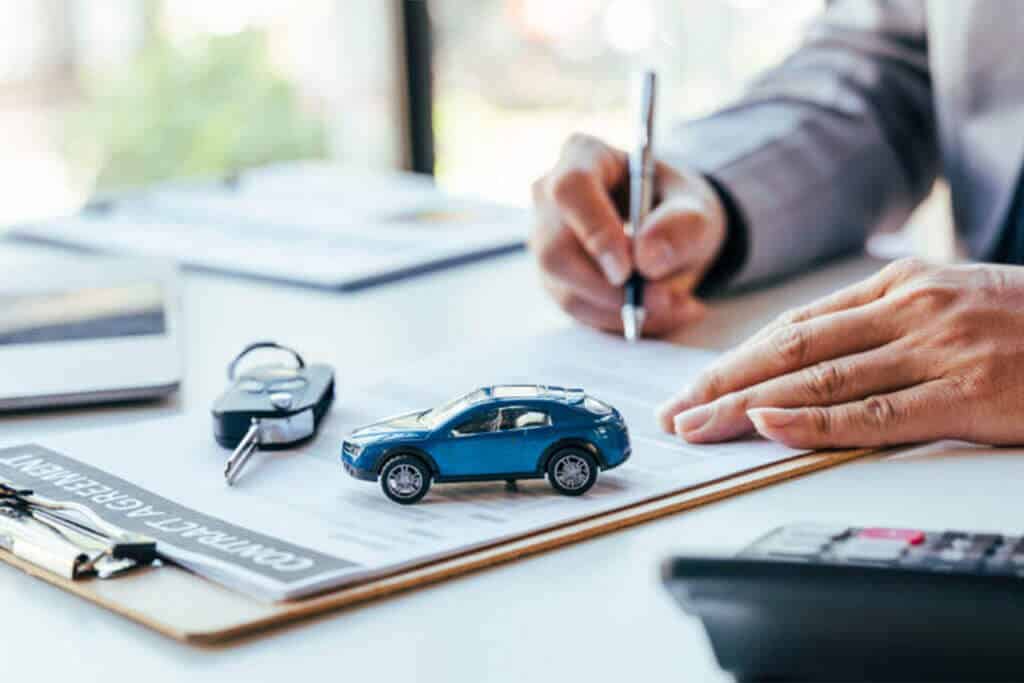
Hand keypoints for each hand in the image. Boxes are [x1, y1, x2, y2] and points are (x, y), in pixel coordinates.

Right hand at [530, 133, 727, 335]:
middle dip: (609, 288)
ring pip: (566, 290)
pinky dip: (621, 321)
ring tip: (676, 306)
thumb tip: (646, 259)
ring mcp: (544, 239)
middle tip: (663, 300)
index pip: (571, 190)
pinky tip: (657, 313)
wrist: (670, 232)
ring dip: (623, 310)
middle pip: (555, 250)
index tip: (628, 270)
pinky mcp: (553, 277)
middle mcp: (550, 196)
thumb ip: (681, 226)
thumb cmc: (678, 208)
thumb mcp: (697, 210)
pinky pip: (578, 310)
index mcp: (583, 156)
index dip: (595, 232)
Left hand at [657, 258, 1023, 448]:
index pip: (795, 326)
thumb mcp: (953, 304)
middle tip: (675, 413)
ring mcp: (937, 349)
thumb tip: (813, 359)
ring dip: (747, 405)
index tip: (693, 386)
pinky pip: (873, 412)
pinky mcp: (968, 394)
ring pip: (818, 378)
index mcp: (901, 286)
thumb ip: (885, 325)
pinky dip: (813, 420)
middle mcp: (909, 309)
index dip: (736, 359)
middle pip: (790, 349)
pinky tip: (766, 426)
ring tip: (699, 426)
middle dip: (723, 383)